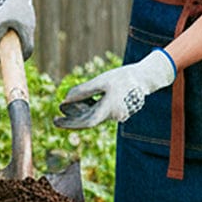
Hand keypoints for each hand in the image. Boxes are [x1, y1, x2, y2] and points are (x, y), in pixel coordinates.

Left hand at [55, 50, 175, 128]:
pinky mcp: (118, 111)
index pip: (87, 122)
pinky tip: (82, 103)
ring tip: (66, 106)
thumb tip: (66, 99)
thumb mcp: (101, 81)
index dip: (71, 123)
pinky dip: (90, 109)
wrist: (144, 78)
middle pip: (89, 121)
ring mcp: (117, 115)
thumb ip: (84, 91)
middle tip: (56, 117)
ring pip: (94, 117)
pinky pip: (100, 113)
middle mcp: (114, 116)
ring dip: (80, 113)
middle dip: (72, 119)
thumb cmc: (123, 78)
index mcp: (110, 109)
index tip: (57, 121)